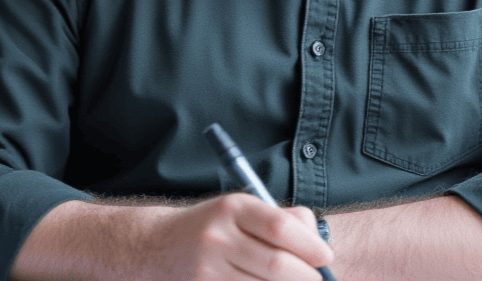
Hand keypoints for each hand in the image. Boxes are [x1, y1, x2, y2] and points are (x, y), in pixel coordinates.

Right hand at [144, 194, 333, 279]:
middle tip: (320, 280)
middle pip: (276, 265)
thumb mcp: (243, 210)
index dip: (310, 246)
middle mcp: (218, 238)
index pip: (280, 227)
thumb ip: (285, 220)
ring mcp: (206, 269)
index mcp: (233, 208)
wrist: (155, 246)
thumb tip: (321, 247)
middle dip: (307, 277)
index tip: (326, 257)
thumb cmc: (215, 226)